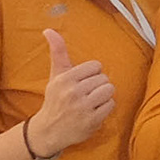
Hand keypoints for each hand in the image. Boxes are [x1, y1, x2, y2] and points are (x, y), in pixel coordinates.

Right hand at [32, 27, 117, 153]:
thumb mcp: (55, 75)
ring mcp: (83, 107)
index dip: (91, 74)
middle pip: (104, 79)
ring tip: (91, 101)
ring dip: (103, 96)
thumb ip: (57, 52)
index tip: (82, 82)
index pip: (96, 66)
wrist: (49, 130)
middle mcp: (73, 92)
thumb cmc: (55, 99)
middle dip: (97, 85)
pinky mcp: (92, 120)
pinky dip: (105, 108)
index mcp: (65, 79)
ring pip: (109, 90)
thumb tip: (49, 30)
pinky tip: (93, 111)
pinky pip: (111, 105)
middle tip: (85, 94)